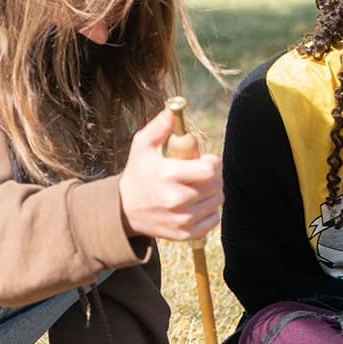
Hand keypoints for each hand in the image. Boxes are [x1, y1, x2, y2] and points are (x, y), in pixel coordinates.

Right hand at [117, 107, 222, 240]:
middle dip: (214, 176)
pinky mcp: (185, 234)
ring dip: (213, 192)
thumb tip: (172, 109)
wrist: (124, 211)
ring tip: (197, 187)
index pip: (210, 169)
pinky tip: (197, 203)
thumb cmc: (138, 173)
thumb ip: (159, 126)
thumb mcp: (142, 146)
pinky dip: (210, 210)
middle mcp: (177, 200)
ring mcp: (182, 220)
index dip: (213, 162)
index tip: (205, 160)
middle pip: (217, 185)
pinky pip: (214, 219)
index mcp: (168, 176)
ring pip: (217, 201)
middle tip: (201, 173)